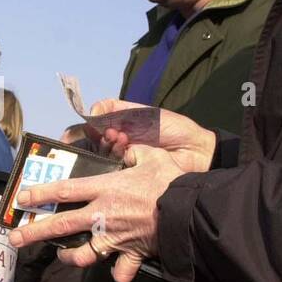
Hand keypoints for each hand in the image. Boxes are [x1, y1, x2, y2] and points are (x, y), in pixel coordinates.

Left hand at [6, 144, 184, 281]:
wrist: (190, 212)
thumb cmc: (171, 182)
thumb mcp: (152, 156)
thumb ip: (135, 153)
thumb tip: (130, 151)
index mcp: (106, 189)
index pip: (64, 190)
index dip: (40, 193)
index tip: (20, 198)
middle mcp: (103, 215)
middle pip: (61, 225)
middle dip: (34, 232)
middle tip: (15, 238)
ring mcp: (115, 238)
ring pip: (83, 254)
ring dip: (69, 257)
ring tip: (61, 256)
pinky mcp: (132, 254)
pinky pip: (120, 271)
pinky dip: (117, 273)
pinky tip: (114, 272)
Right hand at [85, 99, 215, 171]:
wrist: (195, 150)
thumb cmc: (173, 128)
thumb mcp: (145, 112)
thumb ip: (118, 109)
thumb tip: (92, 110)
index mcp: (121, 124)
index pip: (94, 124)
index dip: (87, 125)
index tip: (87, 124)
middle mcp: (119, 141)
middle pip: (94, 140)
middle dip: (98, 134)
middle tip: (112, 132)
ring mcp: (124, 157)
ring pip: (102, 152)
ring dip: (108, 144)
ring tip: (122, 138)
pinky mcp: (130, 172)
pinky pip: (113, 166)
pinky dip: (116, 156)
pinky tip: (127, 149)